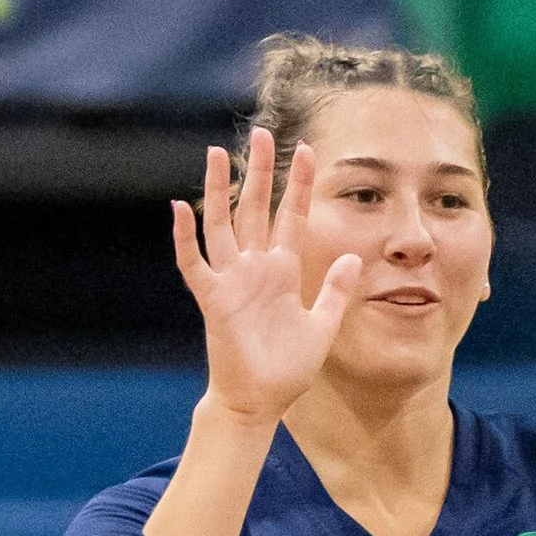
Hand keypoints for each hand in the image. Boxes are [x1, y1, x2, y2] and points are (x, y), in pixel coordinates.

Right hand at [169, 132, 362, 423]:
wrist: (260, 401)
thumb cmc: (287, 369)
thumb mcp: (322, 326)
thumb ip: (336, 291)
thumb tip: (356, 257)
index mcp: (283, 271)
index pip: (292, 217)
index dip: (299, 186)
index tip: (307, 151)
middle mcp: (256, 268)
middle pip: (256, 209)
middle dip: (260, 172)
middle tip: (262, 134)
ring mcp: (232, 281)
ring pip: (223, 225)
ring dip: (220, 190)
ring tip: (217, 152)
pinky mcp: (214, 299)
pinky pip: (194, 263)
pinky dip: (185, 237)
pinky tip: (180, 207)